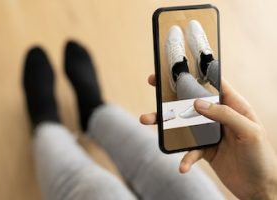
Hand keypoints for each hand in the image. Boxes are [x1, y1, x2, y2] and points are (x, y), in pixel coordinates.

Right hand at [140, 75, 276, 199]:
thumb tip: (197, 103)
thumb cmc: (262, 157)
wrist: (260, 187)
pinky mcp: (205, 149)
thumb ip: (225, 114)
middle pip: (191, 101)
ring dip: (166, 124)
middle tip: (153, 84)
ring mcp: (210, 133)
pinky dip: (185, 157)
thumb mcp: (250, 131)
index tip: (177, 68)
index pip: (213, 84)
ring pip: (184, 124)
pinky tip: (183, 166)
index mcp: (233, 106)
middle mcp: (219, 117)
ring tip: (147, 120)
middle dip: (171, 94)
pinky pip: (190, 150)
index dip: (196, 73)